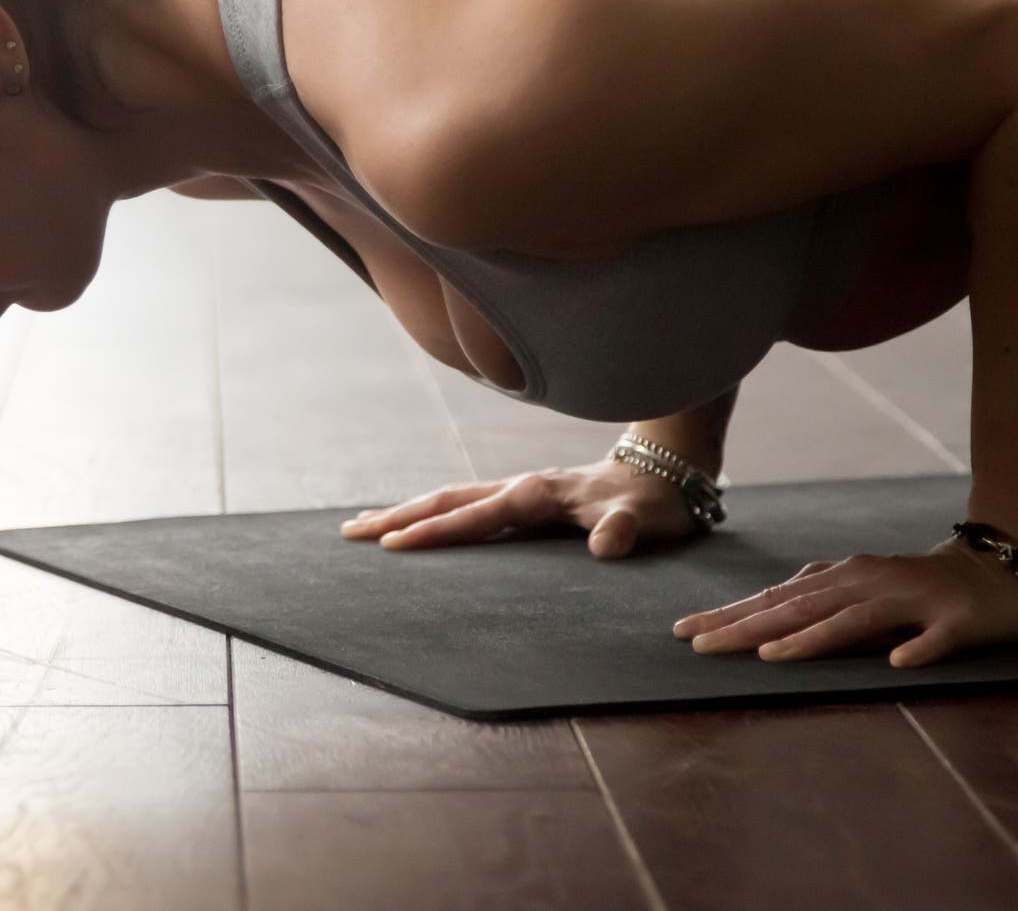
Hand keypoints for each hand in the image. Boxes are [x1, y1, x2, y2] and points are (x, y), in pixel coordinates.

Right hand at [339, 457, 707, 559]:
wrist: (667, 471)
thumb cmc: (654, 502)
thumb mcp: (646, 519)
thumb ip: (624, 529)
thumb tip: (608, 545)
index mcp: (535, 495)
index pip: (474, 516)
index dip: (434, 532)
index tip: (393, 546)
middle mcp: (518, 488)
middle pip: (445, 500)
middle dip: (397, 517)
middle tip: (350, 535)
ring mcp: (517, 491)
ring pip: (449, 498)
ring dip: (406, 512)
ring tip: (363, 527)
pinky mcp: (522, 498)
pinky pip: (465, 504)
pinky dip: (431, 512)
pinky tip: (417, 523)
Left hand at [671, 534, 1017, 667]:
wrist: (1011, 568)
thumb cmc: (929, 586)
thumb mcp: (868, 589)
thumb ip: (824, 597)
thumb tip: (771, 610)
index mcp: (846, 579)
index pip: (778, 600)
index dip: (731, 615)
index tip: (684, 632)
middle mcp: (871, 584)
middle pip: (801, 607)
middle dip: (748, 626)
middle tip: (700, 644)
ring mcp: (914, 601)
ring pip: (857, 620)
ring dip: (814, 639)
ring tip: (771, 657)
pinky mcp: (958, 621)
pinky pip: (937, 639)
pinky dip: (918, 650)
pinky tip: (898, 665)